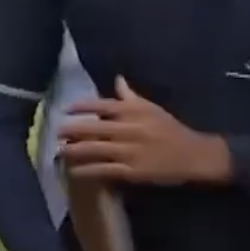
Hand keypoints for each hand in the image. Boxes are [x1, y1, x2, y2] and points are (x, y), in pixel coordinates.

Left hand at [58, 78, 228, 184]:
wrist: (193, 156)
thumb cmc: (171, 131)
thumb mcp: (152, 109)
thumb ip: (131, 97)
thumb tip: (118, 79)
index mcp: (135, 111)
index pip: (103, 105)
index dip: (82, 107)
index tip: (66, 109)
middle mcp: (130, 129)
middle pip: (93, 128)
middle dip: (72, 130)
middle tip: (56, 132)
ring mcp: (129, 151)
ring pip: (95, 149)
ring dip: (74, 150)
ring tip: (60, 151)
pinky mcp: (131, 171)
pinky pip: (104, 169)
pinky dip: (87, 170)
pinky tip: (74, 171)